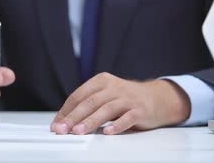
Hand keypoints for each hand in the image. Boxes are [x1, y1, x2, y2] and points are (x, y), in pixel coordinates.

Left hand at [51, 73, 189, 134]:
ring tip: (79, 131)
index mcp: (102, 81)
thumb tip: (65, 121)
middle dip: (73, 117)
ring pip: (105, 110)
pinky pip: (127, 118)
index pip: (78, 95)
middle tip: (62, 130)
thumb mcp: (106, 94)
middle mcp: (113, 87)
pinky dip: (117, 126)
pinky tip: (108, 133)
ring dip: (90, 121)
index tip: (57, 124)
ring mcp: (127, 98)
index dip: (66, 111)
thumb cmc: (126, 98)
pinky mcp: (139, 110)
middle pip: (89, 102)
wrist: (157, 98)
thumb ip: (89, 103)